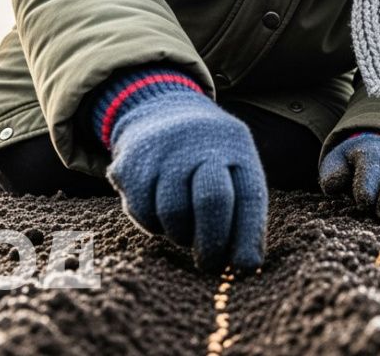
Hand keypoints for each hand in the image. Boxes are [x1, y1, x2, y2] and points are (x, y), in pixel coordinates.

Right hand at [100, 78, 267, 272]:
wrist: (159, 113)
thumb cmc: (208, 159)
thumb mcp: (233, 169)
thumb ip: (242, 211)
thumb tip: (245, 266)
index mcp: (236, 145)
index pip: (248, 196)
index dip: (248, 236)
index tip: (244, 267)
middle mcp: (201, 141)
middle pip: (211, 200)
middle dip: (212, 242)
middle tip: (209, 263)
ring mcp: (164, 150)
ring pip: (173, 213)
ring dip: (181, 234)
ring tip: (185, 228)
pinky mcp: (131, 163)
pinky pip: (143, 213)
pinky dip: (154, 224)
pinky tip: (160, 212)